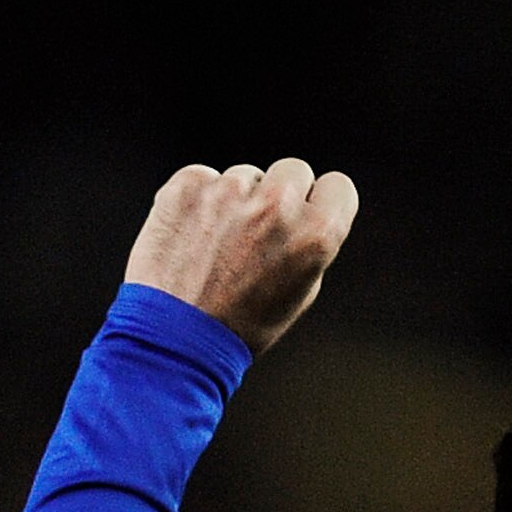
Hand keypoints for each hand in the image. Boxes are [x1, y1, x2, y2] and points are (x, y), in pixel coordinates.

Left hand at [124, 157, 358, 356]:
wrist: (174, 340)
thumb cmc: (240, 325)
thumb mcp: (299, 292)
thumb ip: (309, 243)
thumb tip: (304, 210)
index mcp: (316, 234)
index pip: (338, 186)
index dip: (320, 204)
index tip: (304, 216)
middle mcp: (277, 204)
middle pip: (293, 171)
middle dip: (280, 196)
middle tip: (256, 235)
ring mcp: (230, 190)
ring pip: (245, 177)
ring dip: (235, 202)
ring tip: (215, 249)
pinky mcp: (188, 186)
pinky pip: (203, 179)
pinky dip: (197, 203)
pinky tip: (190, 239)